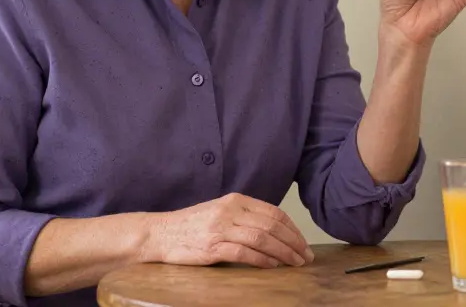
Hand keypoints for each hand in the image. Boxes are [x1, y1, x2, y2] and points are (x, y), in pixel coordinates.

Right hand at [141, 193, 313, 268]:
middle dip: (293, 242)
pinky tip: (272, 266)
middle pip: (272, 226)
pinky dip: (262, 260)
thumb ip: (245, 217)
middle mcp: (230, 211)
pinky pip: (244, 253)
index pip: (274, 213)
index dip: (292, 229)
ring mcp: (220, 228)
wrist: (160, 233)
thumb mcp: (221, 211)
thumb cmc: (192, 225)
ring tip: (295, 263)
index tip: (303, 242)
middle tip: (305, 256)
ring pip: (262, 239)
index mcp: (236, 200)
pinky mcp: (212, 247)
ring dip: (283, 252)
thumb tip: (275, 231)